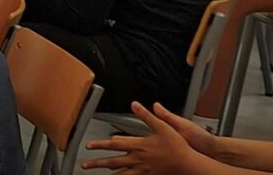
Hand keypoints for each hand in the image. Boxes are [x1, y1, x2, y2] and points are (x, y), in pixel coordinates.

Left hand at [82, 103, 215, 171]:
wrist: (187, 163)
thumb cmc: (176, 146)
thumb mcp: (162, 126)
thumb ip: (147, 115)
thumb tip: (135, 104)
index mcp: (138, 145)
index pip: (114, 145)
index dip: (100, 144)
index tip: (89, 146)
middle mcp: (137, 158)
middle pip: (112, 161)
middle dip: (97, 163)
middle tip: (85, 164)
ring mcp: (142, 169)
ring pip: (120, 173)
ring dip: (107, 172)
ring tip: (98, 173)